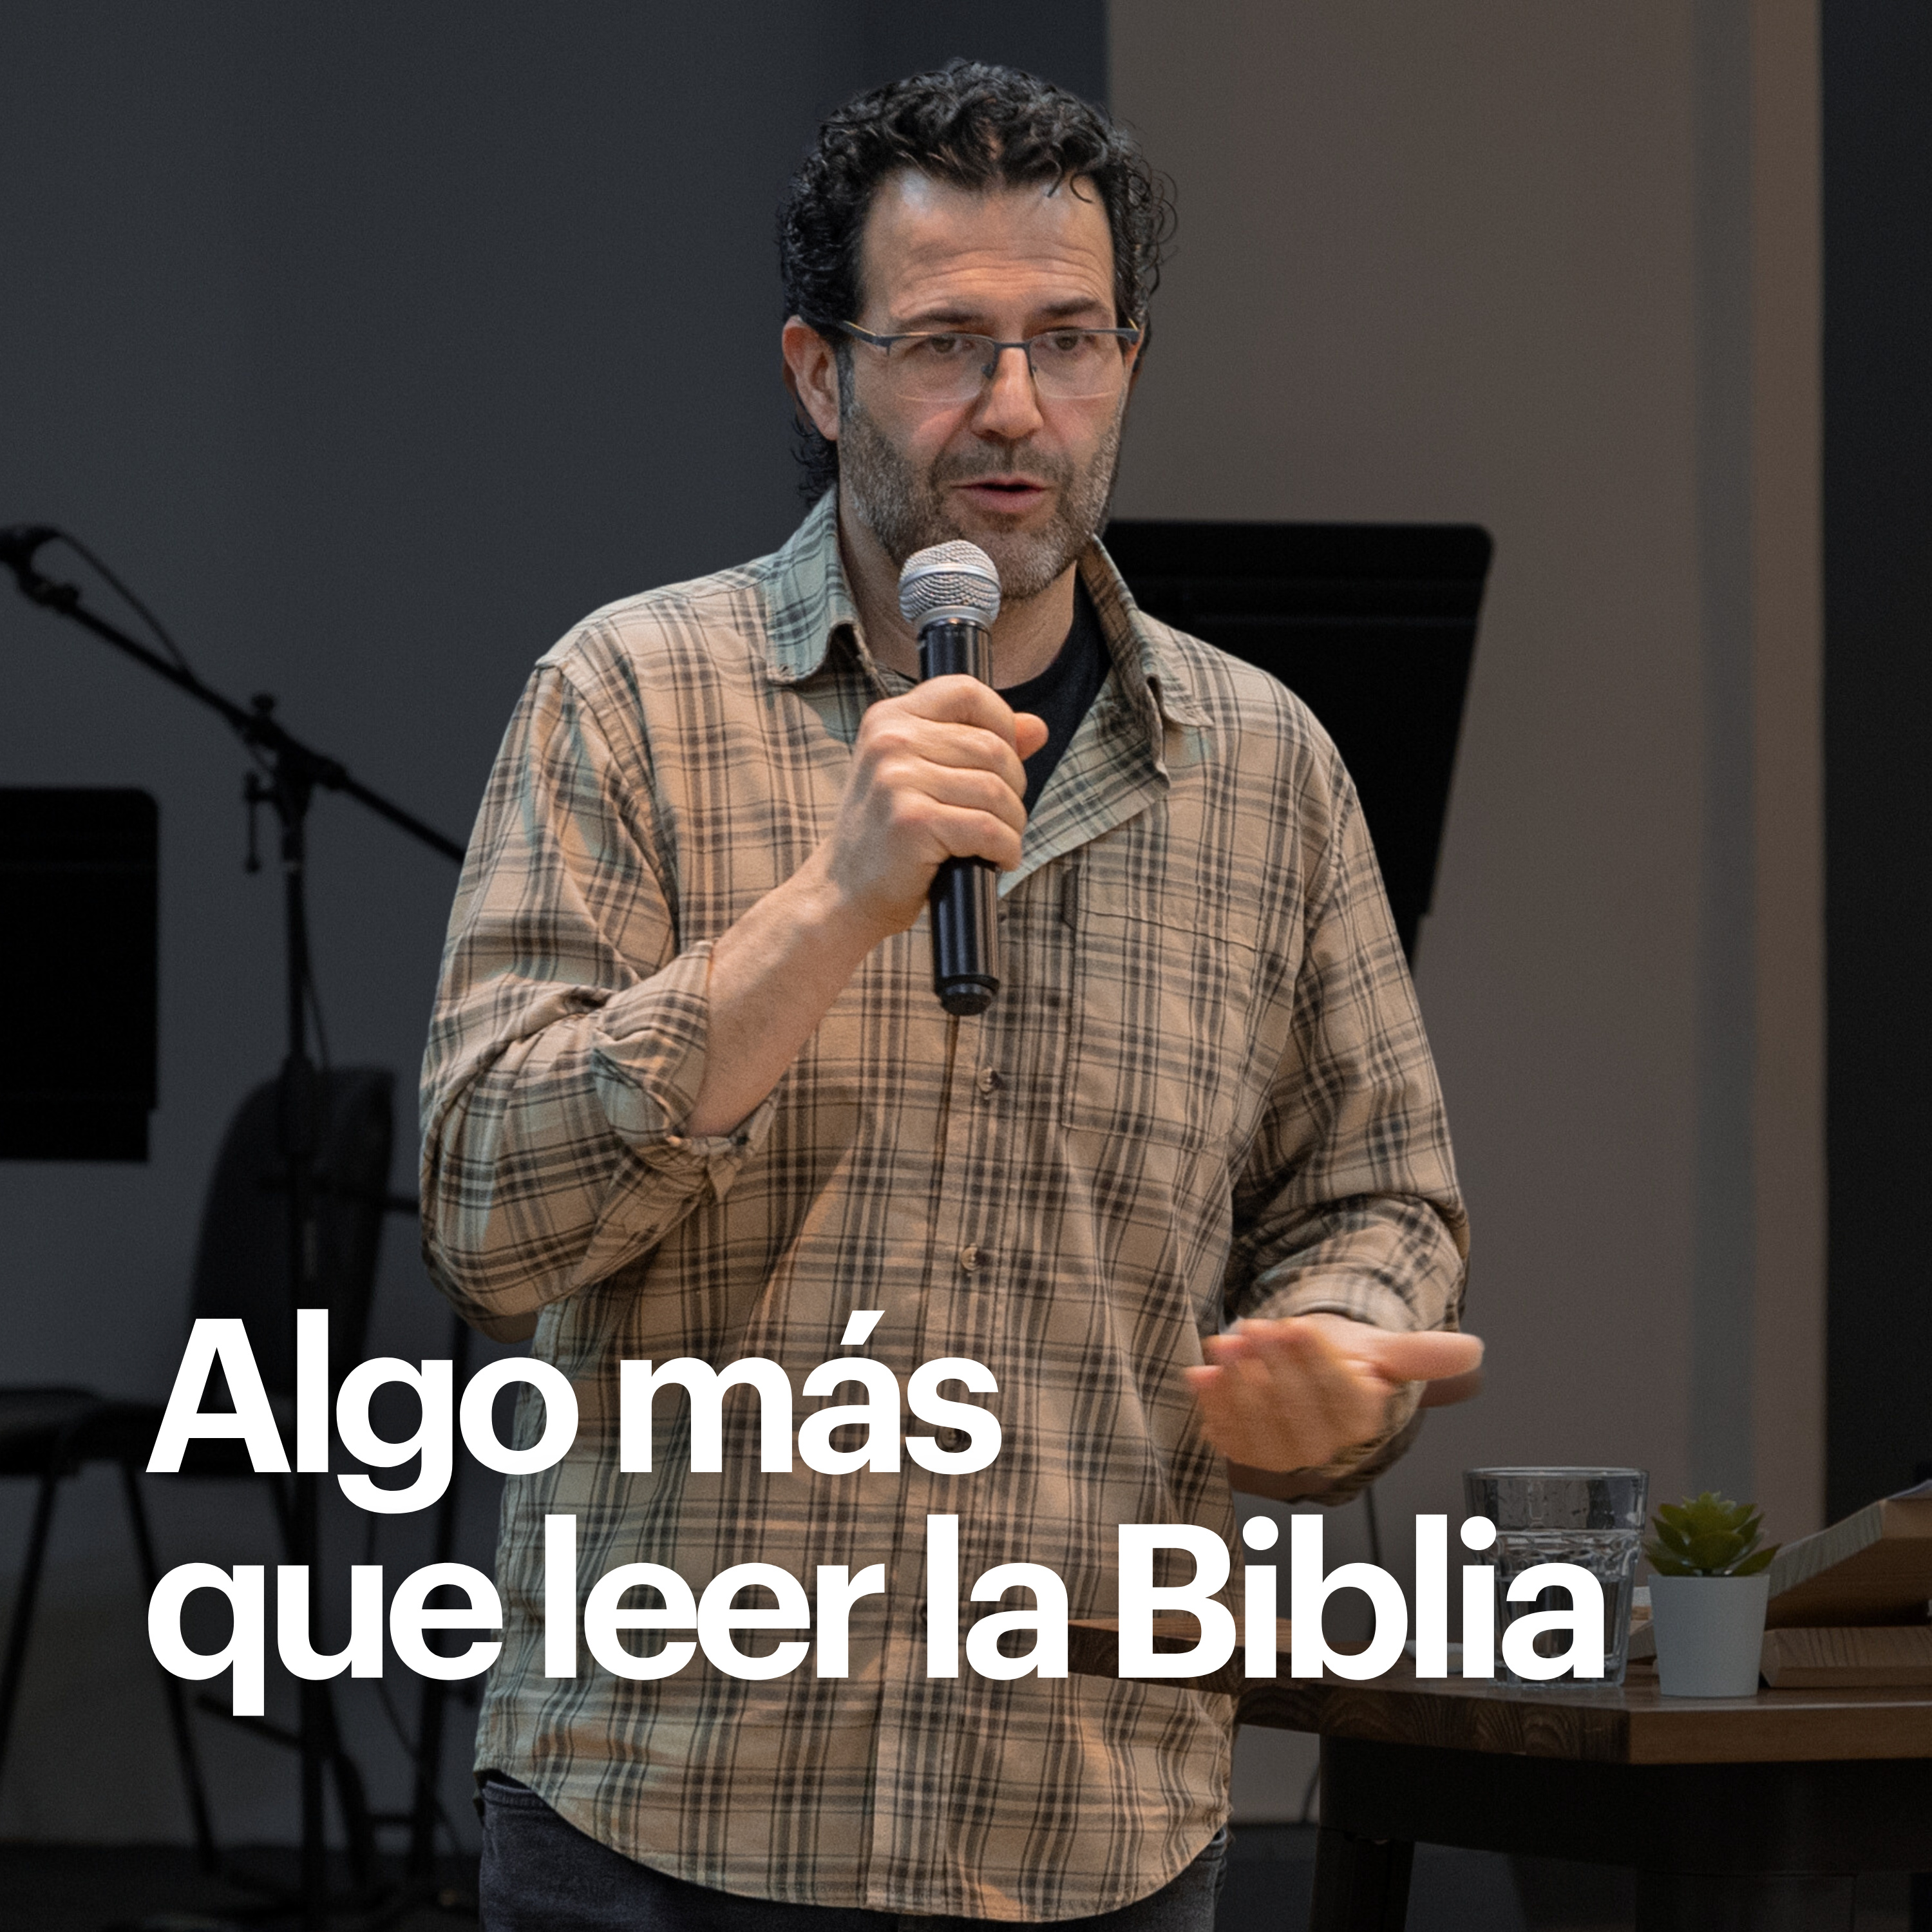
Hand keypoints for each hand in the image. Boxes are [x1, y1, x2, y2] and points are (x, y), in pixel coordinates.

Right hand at [816, 678, 1049, 939]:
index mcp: (888, 719)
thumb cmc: (889, 837)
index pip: (966, 691)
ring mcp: (897, 779)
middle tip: (999, 818)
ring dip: (1011, 823)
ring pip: (996, 789)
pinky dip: (1005, 849)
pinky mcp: (911, 821)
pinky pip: (988, 828)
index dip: (1001, 722)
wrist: (843, 893)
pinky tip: (994, 860)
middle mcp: (889, 741)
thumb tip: (1037, 728)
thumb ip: (977, 745)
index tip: (1003, 761)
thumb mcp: (924, 777)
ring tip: (996, 844)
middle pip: (992, 746)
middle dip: (1012, 788)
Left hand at [1184, 1312, 1483, 1473]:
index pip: (1341, 1398)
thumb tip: (1474, 1351)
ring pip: (1258, 1424)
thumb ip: (1421, 1353)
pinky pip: (1225, 1432)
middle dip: (1273, 1366)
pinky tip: (1200, 1374)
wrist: (1304, 1375)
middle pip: (1296, 1411)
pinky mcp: (1242, 1449)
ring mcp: (1278, 1454)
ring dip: (1238, 1383)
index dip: (1316, 1362)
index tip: (1298, 1324)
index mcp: (1361, 1422)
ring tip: (1227, 1341)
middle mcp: (1321, 1449)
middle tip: (1257, 1326)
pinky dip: (1209, 1404)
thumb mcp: (1382, 1350)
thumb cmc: (1345, 1360)